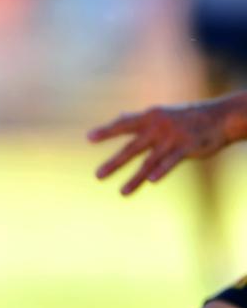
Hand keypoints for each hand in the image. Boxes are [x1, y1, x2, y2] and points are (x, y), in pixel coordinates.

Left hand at [88, 103, 231, 194]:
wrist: (218, 117)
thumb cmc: (184, 117)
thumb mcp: (160, 114)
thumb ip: (138, 120)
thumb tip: (119, 117)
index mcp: (148, 118)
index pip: (123, 124)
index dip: (107, 131)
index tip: (89, 138)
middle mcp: (157, 128)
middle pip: (132, 148)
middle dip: (114, 163)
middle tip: (98, 176)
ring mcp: (172, 138)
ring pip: (149, 161)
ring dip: (135, 178)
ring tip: (122, 192)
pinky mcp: (187, 149)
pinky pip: (171, 162)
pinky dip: (161, 170)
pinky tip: (151, 181)